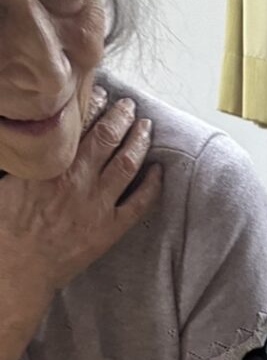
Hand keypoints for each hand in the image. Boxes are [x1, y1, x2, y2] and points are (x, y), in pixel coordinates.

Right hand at [0, 93, 162, 308]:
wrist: (17, 266)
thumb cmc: (6, 223)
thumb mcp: (10, 176)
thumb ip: (30, 153)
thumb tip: (36, 133)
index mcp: (51, 160)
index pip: (79, 121)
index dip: (94, 103)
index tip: (101, 92)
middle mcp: (77, 177)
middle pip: (108, 136)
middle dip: (121, 115)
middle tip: (130, 105)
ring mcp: (97, 204)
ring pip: (128, 163)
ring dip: (140, 141)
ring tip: (146, 127)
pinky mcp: (109, 230)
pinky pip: (139, 205)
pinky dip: (153, 186)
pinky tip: (159, 171)